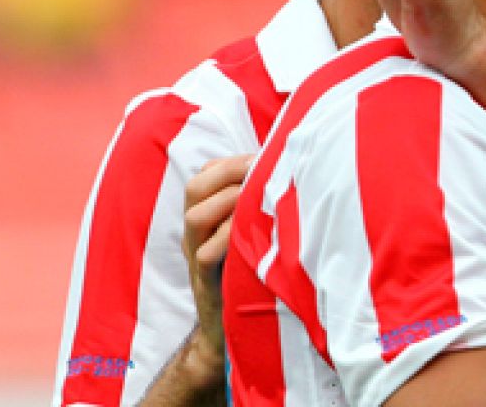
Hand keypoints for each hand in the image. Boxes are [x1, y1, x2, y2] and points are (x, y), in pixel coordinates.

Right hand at [181, 154, 251, 373]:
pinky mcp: (206, 281)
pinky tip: (252, 232)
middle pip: (194, 189)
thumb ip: (260, 206)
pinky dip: (227, 237)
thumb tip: (291, 170)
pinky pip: (206, 254)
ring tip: (258, 198)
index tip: (263, 156)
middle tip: (261, 170)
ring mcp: (196, 256)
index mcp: (206, 218)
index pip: (204, 175)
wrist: (234, 329)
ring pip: (194, 217)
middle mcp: (196, 234)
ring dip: (228, 200)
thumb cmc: (252, 274)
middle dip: (228, 172)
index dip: (231, 162)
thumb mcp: (253, 234)